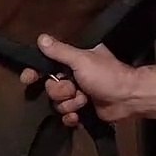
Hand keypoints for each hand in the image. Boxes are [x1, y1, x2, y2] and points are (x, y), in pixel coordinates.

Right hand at [19, 34, 138, 126]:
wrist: (127, 98)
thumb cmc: (106, 75)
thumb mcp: (82, 60)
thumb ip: (60, 51)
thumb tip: (41, 37)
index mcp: (73, 61)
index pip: (46, 65)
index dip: (35, 72)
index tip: (27, 78)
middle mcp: (74, 76)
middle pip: (50, 87)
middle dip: (61, 91)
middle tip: (75, 89)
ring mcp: (78, 94)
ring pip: (58, 104)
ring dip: (70, 104)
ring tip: (84, 100)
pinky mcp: (82, 111)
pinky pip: (66, 117)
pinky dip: (72, 117)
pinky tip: (80, 115)